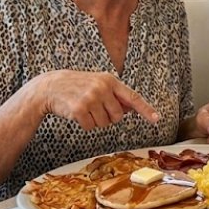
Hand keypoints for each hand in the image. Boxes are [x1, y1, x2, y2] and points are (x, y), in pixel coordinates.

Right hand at [36, 70, 158, 130]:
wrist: (51, 86)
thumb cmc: (77, 86)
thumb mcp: (98, 84)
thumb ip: (115, 95)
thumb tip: (132, 108)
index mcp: (110, 81)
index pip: (132, 97)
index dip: (145, 109)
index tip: (156, 119)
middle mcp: (102, 88)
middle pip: (118, 116)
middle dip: (108, 117)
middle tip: (95, 107)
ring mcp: (91, 98)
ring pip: (104, 124)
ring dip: (95, 121)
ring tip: (84, 108)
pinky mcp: (80, 109)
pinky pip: (91, 127)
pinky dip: (85, 124)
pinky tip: (77, 113)